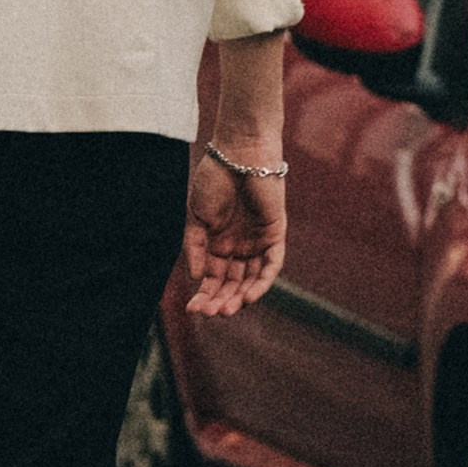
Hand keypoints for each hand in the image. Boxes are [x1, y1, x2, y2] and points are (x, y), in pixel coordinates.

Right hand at [183, 147, 285, 315]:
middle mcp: (239, 245)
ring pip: (251, 279)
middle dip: (220, 299)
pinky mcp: (275, 235)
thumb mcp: (196, 215)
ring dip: (240, 296)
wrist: (238, 153)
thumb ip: (195, 245)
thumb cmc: (214, 178)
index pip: (213, 277)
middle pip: (231, 282)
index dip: (204, 294)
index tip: (192, 309)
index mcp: (218, 242)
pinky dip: (262, 282)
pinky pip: (271, 265)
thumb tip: (196, 277)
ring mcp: (258, 241)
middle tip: (209, 313)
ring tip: (226, 309)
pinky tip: (249, 296)